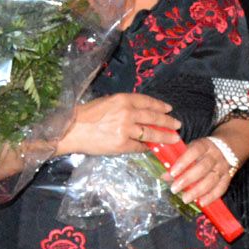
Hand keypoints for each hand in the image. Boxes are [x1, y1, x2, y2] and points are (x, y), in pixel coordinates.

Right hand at [60, 93, 180, 157]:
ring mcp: (126, 129)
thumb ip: (123, 105)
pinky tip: (152, 148)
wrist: (70, 130)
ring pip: (151, 133)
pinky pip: (139, 146)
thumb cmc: (85, 115)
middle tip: (177, 125)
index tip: (169, 109)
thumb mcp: (106, 102)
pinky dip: (146, 147)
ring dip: (164, 136)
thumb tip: (139, 111)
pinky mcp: (122, 144)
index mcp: (123, 99)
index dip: (160, 106)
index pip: (147, 102)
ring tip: (173, 138)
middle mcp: (127, 112)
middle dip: (168, 122)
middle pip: (154, 117)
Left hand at [164, 136, 237, 208]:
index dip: (183, 162)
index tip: (172, 173)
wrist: (227, 147)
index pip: (194, 151)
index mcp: (204, 146)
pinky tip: (201, 203)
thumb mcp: (191, 150)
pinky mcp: (228, 177)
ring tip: (185, 199)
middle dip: (188, 179)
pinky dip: (211, 196)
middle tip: (174, 189)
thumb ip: (179, 161)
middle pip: (203, 167)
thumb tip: (165, 176)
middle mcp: (215, 156)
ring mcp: (223, 167)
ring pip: (212, 180)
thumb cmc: (203, 150)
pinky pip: (221, 188)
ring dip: (198, 191)